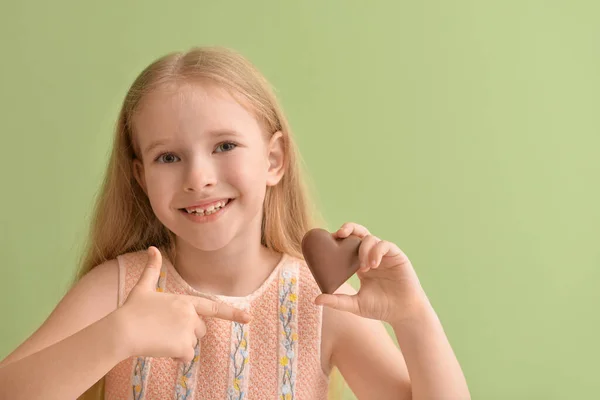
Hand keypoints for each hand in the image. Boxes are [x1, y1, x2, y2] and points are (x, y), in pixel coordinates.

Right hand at [115, 246, 251, 362]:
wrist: (121, 330)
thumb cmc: (131, 310)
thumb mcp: (143, 287)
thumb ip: (152, 269)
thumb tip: (152, 248)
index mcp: (185, 300)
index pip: (214, 307)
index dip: (233, 313)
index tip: (249, 318)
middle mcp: (191, 314)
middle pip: (200, 330)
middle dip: (187, 334)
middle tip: (165, 331)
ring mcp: (188, 330)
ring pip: (192, 344)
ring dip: (180, 346)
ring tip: (160, 338)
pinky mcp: (183, 346)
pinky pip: (187, 357)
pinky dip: (177, 357)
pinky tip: (162, 349)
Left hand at [315, 222, 428, 322]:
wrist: (403, 313)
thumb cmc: (380, 308)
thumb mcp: (355, 305)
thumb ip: (337, 301)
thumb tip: (316, 300)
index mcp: (359, 263)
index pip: (348, 244)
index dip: (339, 238)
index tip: (328, 241)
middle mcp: (371, 255)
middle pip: (359, 232)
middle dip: (349, 228)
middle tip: (340, 234)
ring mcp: (384, 254)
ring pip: (370, 238)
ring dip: (364, 249)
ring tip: (363, 268)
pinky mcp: (396, 256)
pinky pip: (385, 245)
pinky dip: (377, 251)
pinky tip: (373, 265)